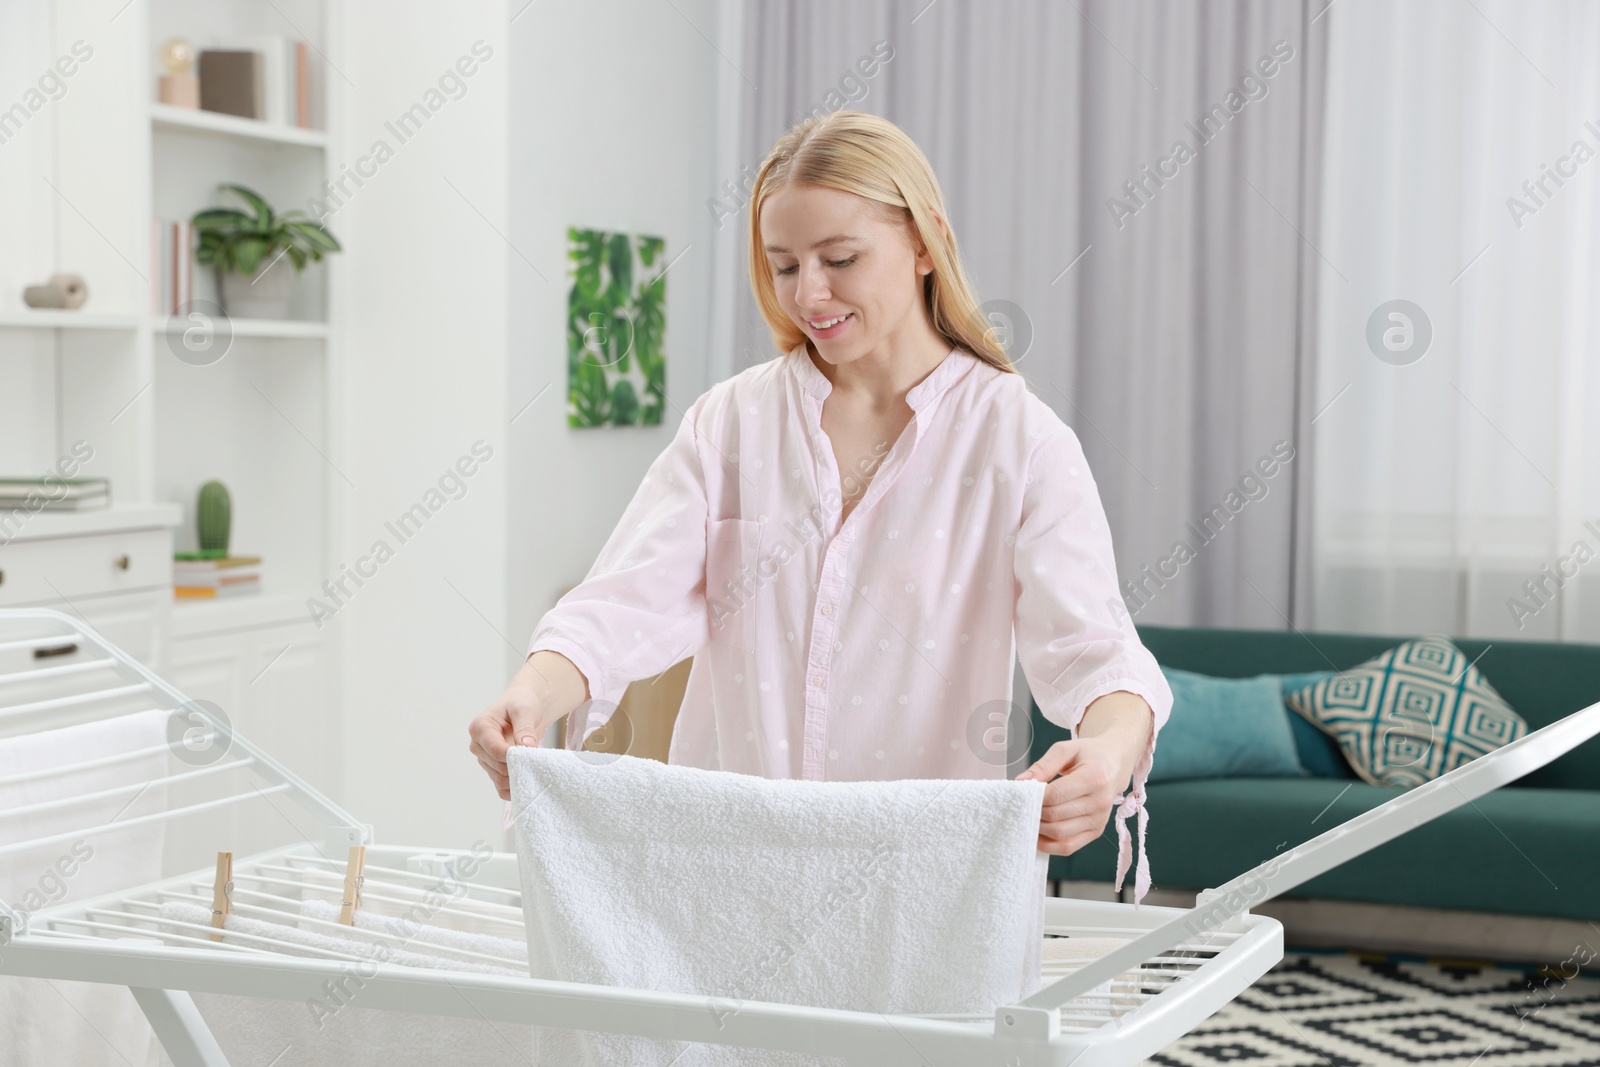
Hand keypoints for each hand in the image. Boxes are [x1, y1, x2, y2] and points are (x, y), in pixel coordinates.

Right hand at [467, 651, 587, 800]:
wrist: (523, 710)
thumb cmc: (521, 705)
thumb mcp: (525, 710)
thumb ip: (525, 728)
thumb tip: (526, 747)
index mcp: (480, 728)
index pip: (494, 749)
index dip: (513, 756)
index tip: (531, 755)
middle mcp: (478, 745)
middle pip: (497, 766)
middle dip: (518, 766)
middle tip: (538, 761)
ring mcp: (484, 759)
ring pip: (499, 779)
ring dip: (518, 777)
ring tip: (535, 767)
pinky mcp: (493, 769)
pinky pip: (501, 787)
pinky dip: (514, 787)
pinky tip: (528, 780)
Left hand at [1016, 736, 1130, 854]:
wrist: (1114, 763)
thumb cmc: (1088, 755)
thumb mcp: (1065, 750)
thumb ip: (1043, 766)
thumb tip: (1021, 782)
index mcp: (1094, 777)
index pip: (1056, 795)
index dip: (1034, 796)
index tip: (1023, 792)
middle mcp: (1100, 802)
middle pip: (1055, 815)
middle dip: (1033, 812)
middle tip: (1022, 805)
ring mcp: (1099, 820)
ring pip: (1060, 834)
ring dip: (1038, 829)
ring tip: (1028, 817)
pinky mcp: (1096, 831)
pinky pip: (1068, 847)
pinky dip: (1049, 845)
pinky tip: (1038, 833)